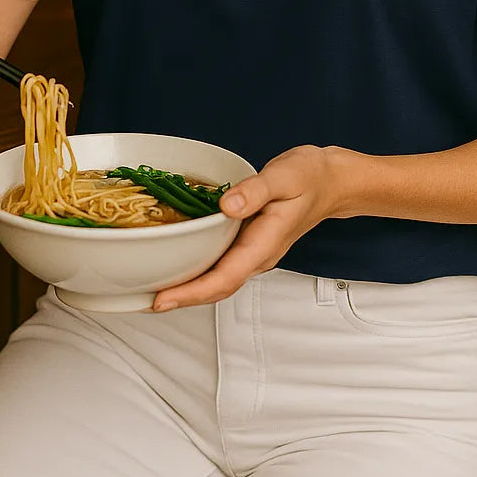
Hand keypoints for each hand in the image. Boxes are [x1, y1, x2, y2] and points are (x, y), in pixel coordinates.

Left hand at [152, 144, 358, 310]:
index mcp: (265, 244)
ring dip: (189, 288)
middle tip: (145, 300)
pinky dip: (198, 270)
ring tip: (154, 289)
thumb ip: (256, 191)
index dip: (192, 292)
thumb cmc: (309, 177)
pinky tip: (180, 262)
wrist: (331, 181)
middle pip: (218, 287)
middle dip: (183, 297)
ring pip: (218, 279)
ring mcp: (254, 251)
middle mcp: (257, 254)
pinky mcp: (249, 243)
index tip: (162, 299)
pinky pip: (221, 264)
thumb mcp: (285, 176)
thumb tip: (227, 206)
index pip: (225, 277)